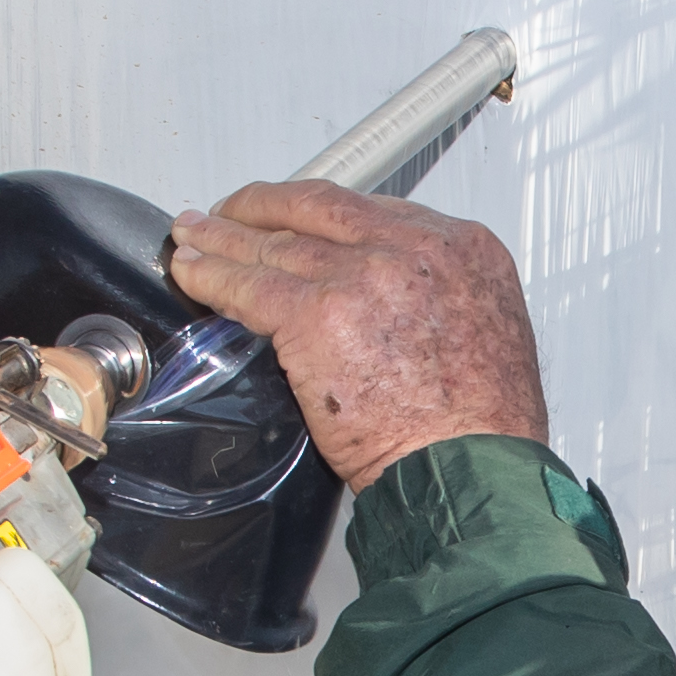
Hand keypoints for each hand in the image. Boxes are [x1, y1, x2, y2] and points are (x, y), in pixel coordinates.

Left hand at [164, 179, 550, 492]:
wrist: (473, 467)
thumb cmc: (483, 426)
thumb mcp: (482, 331)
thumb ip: (433, 298)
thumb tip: (385, 305)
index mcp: (461, 247)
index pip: (372, 211)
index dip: (319, 214)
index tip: (293, 219)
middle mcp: (413, 248)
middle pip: (318, 210)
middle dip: (263, 208)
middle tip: (229, 213)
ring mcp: (364, 275)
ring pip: (277, 244)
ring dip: (225, 239)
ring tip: (194, 237)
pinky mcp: (319, 313)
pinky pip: (249, 286)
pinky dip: (211, 276)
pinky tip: (192, 273)